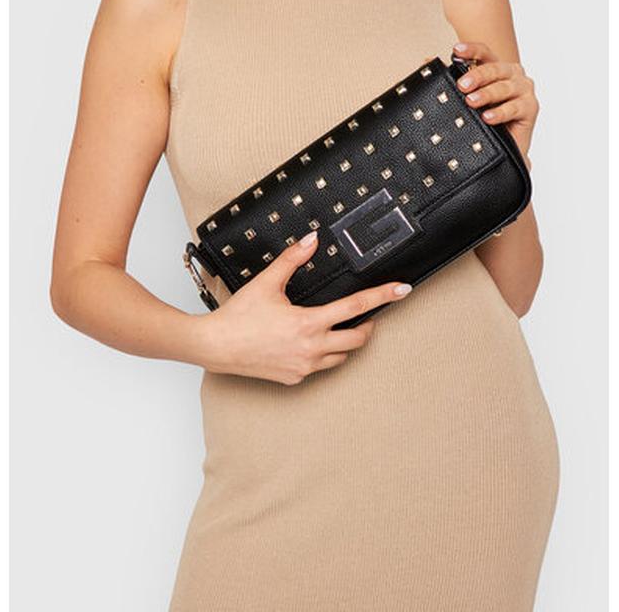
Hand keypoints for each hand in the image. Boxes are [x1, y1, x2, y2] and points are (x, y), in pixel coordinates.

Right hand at [192, 231, 412, 384]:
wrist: (216, 346)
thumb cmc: (239, 316)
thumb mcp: (267, 282)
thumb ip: (292, 260)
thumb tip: (311, 241)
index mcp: (309, 323)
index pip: (356, 306)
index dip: (382, 297)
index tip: (402, 291)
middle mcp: (311, 348)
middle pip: (358, 339)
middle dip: (368, 325)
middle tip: (368, 315)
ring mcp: (304, 367)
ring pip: (341, 356)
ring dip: (346, 342)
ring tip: (339, 328)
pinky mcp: (294, 378)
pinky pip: (319, 367)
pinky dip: (322, 355)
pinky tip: (310, 344)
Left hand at [450, 41, 538, 161]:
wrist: (504, 146)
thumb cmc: (485, 118)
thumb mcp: (466, 98)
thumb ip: (450, 78)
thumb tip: (426, 61)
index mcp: (496, 68)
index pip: (484, 53)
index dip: (471, 50)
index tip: (456, 51)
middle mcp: (512, 74)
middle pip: (494, 69)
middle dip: (477, 76)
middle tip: (462, 85)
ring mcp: (523, 90)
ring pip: (504, 87)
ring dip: (487, 94)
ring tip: (471, 102)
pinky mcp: (530, 108)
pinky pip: (515, 107)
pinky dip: (500, 112)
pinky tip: (488, 117)